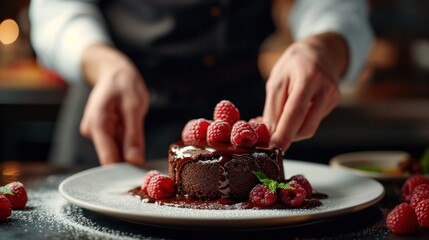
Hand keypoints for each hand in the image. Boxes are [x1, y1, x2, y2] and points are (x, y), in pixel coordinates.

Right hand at [80, 44, 148, 165]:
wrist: (114, 70)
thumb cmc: (124, 83)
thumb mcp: (134, 106)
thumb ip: (134, 135)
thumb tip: (135, 161)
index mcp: (97, 124)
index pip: (107, 158)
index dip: (122, 172)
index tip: (138, 181)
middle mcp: (93, 131)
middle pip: (111, 156)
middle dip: (128, 164)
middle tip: (148, 171)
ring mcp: (98, 131)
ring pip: (116, 151)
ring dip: (129, 152)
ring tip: (142, 148)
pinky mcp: (105, 131)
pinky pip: (118, 143)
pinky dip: (128, 145)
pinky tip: (135, 141)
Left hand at [263, 32, 347, 151]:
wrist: (320, 51)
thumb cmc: (294, 64)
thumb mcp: (276, 80)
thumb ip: (273, 108)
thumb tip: (269, 133)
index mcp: (308, 78)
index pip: (295, 113)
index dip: (284, 135)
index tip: (272, 149)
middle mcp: (325, 89)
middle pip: (306, 127)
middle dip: (287, 137)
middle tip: (270, 139)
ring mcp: (333, 97)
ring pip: (310, 127)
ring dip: (292, 131)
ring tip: (279, 121)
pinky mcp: (335, 103)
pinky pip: (314, 120)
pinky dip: (300, 123)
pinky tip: (293, 113)